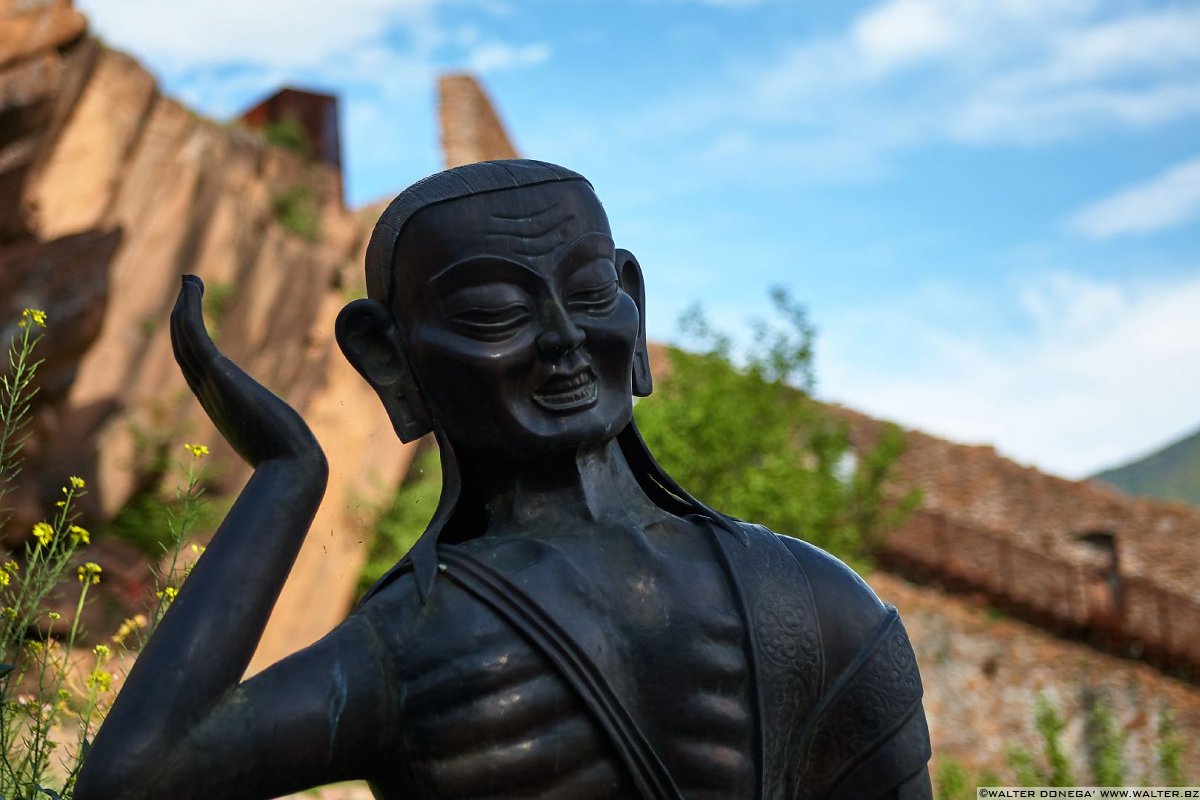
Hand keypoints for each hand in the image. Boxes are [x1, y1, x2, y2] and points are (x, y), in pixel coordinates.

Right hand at [170, 275, 326, 471]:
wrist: (290, 468)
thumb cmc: (291, 460)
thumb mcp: (277, 440)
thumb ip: (275, 434)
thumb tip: (291, 441)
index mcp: (219, 405)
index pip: (194, 367)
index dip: (188, 341)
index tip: (191, 319)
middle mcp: (208, 393)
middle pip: (183, 349)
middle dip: (181, 317)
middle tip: (187, 287)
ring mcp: (210, 385)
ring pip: (183, 339)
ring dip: (183, 307)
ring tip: (189, 280)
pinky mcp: (220, 376)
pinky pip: (194, 337)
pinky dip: (188, 311)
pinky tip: (191, 289)